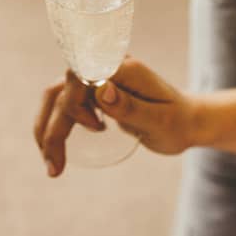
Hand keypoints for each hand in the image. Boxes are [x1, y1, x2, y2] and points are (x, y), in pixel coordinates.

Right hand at [34, 58, 196, 176]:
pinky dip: (55, 128)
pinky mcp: (92, 92)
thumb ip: (130, 106)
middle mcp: (105, 69)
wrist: (188, 121)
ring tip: (52, 165)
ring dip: (47, 129)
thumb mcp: (159, 121)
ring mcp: (96, 79)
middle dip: (52, 128)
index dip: (75, 103)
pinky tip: (56, 152)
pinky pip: (64, 105)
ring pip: (56, 98)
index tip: (98, 130)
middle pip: (62, 90)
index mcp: (123, 69)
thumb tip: (100, 89)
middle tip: (55, 166)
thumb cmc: (178, 123)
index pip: (81, 76)